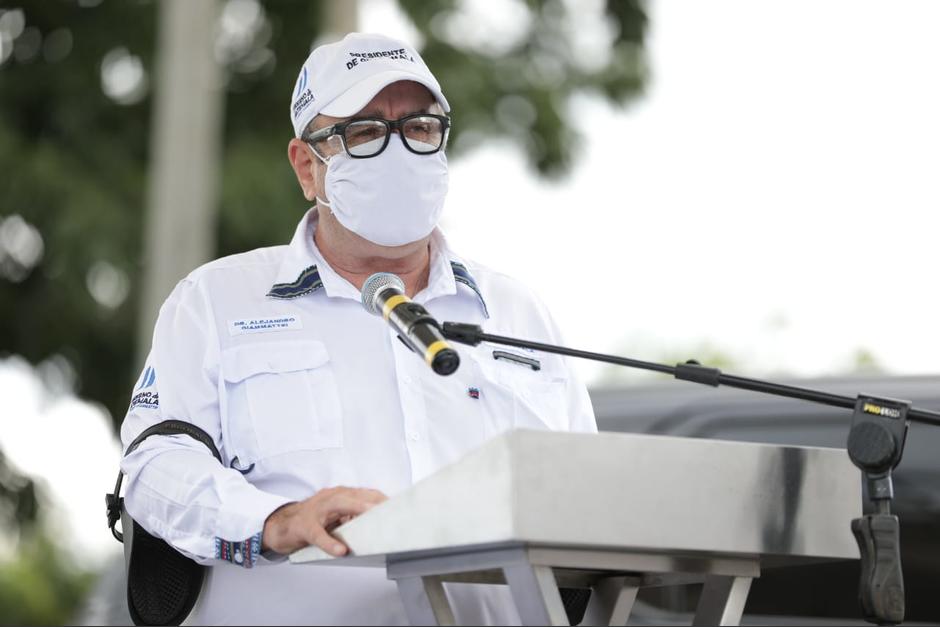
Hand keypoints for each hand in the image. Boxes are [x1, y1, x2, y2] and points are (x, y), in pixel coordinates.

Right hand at [261, 486, 386, 556]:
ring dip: (357, 512)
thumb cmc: (314, 520)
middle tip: (393, 512)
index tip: (401, 507)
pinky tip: (341, 551)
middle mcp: (330, 497)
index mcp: (341, 495)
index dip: (383, 500)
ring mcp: (316, 510)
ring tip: (374, 524)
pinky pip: (318, 535)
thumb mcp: (338, 516)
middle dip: (375, 503)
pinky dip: (330, 543)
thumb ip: (356, 517)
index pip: (367, 494)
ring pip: (339, 506)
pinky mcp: (304, 527)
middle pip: (357, 496)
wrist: (283, 525)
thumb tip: (382, 526)